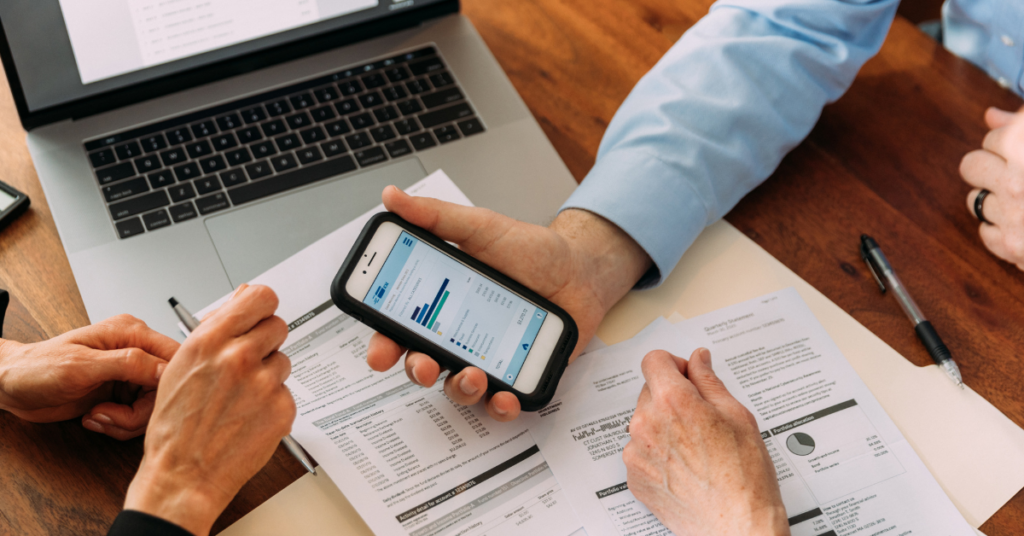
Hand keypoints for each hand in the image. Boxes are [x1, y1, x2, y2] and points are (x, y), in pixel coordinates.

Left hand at [0, 315, 178, 438]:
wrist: (12, 388)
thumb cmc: (37, 368)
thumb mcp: (83, 366)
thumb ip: (129, 364)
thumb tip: (166, 368)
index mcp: (131, 333)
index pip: (174, 357)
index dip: (169, 384)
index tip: (151, 403)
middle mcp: (135, 352)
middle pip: (165, 388)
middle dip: (141, 411)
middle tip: (111, 415)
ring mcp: (128, 375)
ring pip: (153, 406)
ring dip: (127, 421)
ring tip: (99, 416)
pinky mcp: (121, 394)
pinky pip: (137, 416)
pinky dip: (119, 424)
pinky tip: (97, 418)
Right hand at [123, 284, 295, 535]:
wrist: (182, 475)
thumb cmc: (175, 427)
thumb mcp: (181, 365)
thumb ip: (215, 327)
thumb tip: (242, 296)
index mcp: (210, 341)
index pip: (261, 297)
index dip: (261, 307)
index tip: (259, 316)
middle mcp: (239, 358)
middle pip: (277, 326)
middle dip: (264, 342)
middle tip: (246, 364)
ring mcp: (264, 383)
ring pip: (283, 361)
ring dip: (267, 374)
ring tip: (240, 398)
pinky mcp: (282, 408)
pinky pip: (286, 391)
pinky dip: (273, 402)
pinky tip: (249, 416)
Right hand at [367, 186, 650, 420]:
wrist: (581, 270)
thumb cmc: (531, 252)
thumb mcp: (482, 227)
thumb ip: (437, 217)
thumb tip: (392, 197)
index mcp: (441, 302)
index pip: (399, 328)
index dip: (383, 344)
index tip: (379, 352)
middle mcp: (458, 335)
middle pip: (422, 364)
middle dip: (416, 371)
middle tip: (423, 365)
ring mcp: (487, 358)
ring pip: (458, 389)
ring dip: (458, 389)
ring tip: (473, 375)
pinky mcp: (518, 376)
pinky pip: (501, 404)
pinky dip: (499, 407)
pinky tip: (504, 398)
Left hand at [623, 349, 788, 535]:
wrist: (737, 525)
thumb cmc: (744, 476)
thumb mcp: (736, 415)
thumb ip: (709, 381)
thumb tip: (698, 360)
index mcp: (673, 402)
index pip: (654, 360)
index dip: (673, 364)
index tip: (686, 375)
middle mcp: (646, 424)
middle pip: (649, 391)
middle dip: (672, 397)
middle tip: (701, 419)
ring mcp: (636, 452)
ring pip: (645, 422)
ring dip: (663, 426)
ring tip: (696, 449)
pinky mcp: (634, 476)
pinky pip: (641, 451)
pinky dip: (658, 454)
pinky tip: (685, 466)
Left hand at [961, 106, 1023, 269]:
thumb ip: (1021, 124)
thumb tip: (990, 115)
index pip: (993, 137)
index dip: (1011, 143)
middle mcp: (1017, 180)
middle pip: (970, 166)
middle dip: (991, 167)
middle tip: (1019, 174)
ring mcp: (1013, 216)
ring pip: (974, 199)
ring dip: (995, 199)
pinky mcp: (1011, 246)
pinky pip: (984, 231)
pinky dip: (1001, 229)